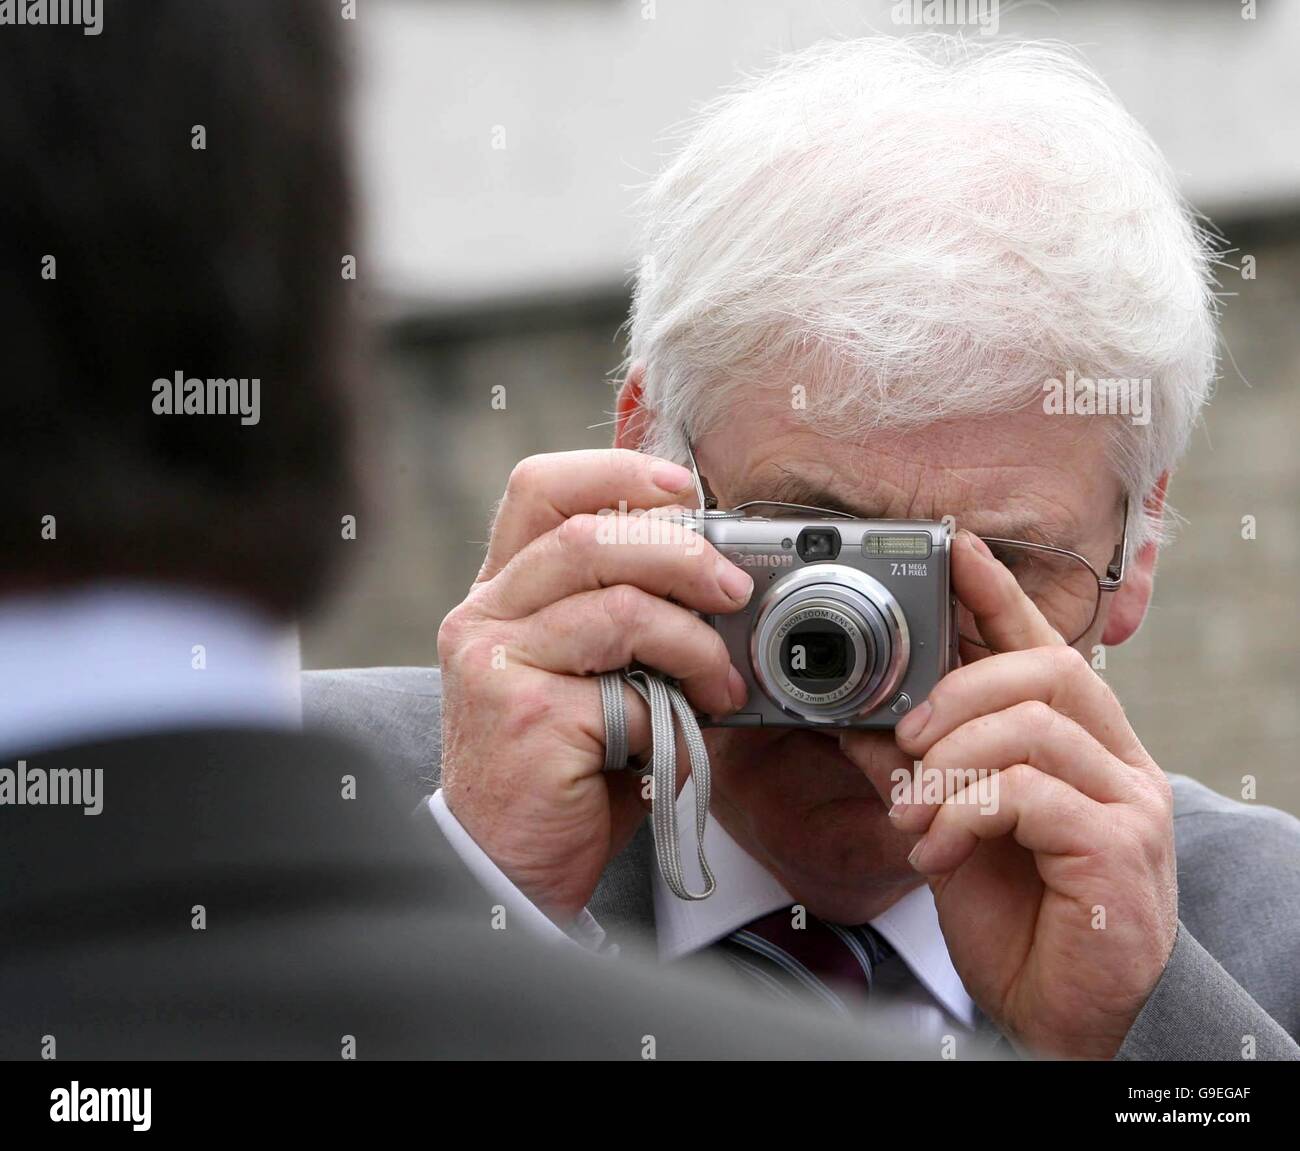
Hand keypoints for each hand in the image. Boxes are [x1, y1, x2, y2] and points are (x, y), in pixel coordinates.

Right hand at [437, 450, 752, 922]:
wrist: (511, 865)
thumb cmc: (565, 767)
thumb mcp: (594, 675)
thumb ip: (629, 619)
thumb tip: (723, 580)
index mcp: (502, 591)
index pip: (540, 488)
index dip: (619, 472)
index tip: (686, 493)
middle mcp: (485, 616)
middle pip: (588, 533)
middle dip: (683, 554)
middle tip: (734, 590)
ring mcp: (494, 663)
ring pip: (617, 607)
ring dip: (693, 640)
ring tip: (720, 680)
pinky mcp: (522, 717)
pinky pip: (626, 691)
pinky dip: (671, 711)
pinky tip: (674, 740)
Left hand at [842, 530, 1177, 1058]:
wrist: (1063, 1018)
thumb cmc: (1018, 920)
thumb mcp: (952, 828)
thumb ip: (918, 768)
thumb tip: (858, 717)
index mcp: (1080, 747)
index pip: (1045, 646)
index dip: (1000, 594)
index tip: (957, 549)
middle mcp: (1117, 763)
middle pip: (1046, 670)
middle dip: (959, 687)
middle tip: (906, 737)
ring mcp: (1128, 803)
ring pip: (1032, 727)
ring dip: (950, 762)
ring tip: (913, 812)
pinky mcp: (1119, 849)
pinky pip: (1028, 793)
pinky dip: (964, 813)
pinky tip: (938, 853)